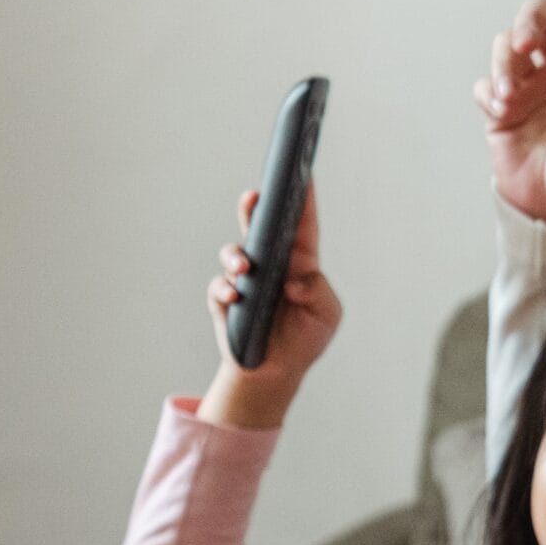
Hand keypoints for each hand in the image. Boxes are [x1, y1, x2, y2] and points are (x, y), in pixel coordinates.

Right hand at [202, 185, 339, 428]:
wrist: (277, 371)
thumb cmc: (306, 338)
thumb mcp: (325, 315)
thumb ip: (318, 293)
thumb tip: (295, 282)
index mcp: (300, 262)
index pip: (302, 226)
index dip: (303, 200)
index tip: (303, 173)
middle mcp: (271, 264)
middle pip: (261, 227)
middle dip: (254, 208)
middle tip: (254, 196)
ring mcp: (245, 280)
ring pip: (235, 254)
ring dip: (236, 256)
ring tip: (244, 267)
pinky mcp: (225, 300)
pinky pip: (219, 288)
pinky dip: (225, 290)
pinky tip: (234, 296)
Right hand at [476, 0, 545, 222]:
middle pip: (540, 16)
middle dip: (528, 20)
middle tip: (526, 45)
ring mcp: (529, 86)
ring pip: (507, 44)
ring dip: (504, 61)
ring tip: (510, 96)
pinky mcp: (501, 109)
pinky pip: (485, 84)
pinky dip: (489, 91)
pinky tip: (502, 112)